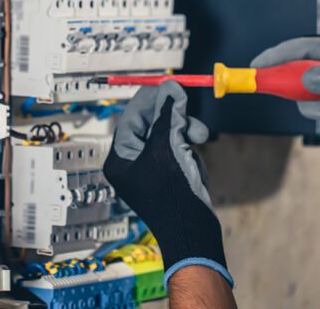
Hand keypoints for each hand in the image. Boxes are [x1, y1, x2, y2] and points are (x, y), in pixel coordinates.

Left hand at [103, 81, 231, 288]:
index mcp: (119, 160)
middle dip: (173, 118)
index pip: (131, 119)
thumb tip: (170, 88)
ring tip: (199, 137)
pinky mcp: (168, 178)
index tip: (168, 87)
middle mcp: (131, 165)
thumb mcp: (167, 147)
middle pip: (151, 125)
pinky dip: (189, 150)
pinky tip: (196, 161)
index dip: (150, 101)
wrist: (193, 232)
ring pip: (168, 137)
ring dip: (185, 133)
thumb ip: (167, 114)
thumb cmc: (173, 195)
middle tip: (187, 109)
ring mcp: (150, 172)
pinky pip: (178, 152)